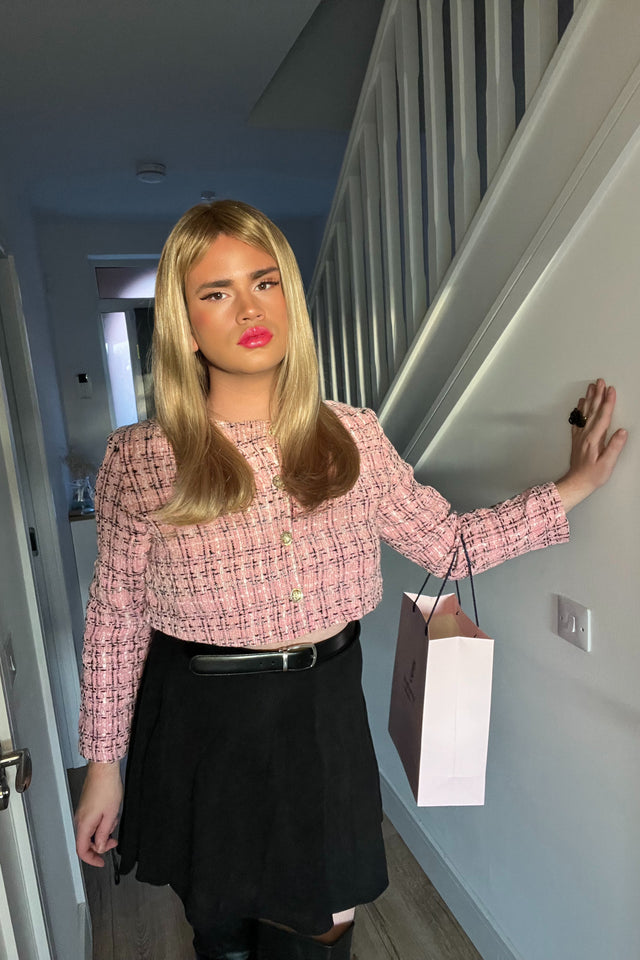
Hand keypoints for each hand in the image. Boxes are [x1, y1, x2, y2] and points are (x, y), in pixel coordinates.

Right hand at [74, 761, 122, 866]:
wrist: (104, 769)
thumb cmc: (107, 788)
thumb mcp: (110, 815)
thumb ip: (104, 833)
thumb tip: (100, 847)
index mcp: (84, 824)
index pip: (82, 850)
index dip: (92, 859)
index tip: (101, 862)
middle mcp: (80, 819)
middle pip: (86, 841)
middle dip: (101, 844)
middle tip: (114, 841)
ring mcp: (82, 811)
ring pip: (91, 830)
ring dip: (103, 830)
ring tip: (114, 819)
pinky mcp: (86, 805)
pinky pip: (92, 820)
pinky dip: (102, 822)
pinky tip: (111, 813)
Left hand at [555, 378, 627, 511]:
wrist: (576, 483)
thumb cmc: (593, 476)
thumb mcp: (607, 464)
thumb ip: (614, 447)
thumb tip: (622, 432)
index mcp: (594, 439)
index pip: (603, 417)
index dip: (608, 402)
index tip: (611, 390)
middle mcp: (585, 434)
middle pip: (593, 411)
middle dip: (598, 395)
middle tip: (600, 381)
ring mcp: (580, 436)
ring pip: (584, 413)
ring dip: (589, 398)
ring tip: (591, 386)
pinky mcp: (577, 439)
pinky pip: (578, 420)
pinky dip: (580, 409)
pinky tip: (581, 403)